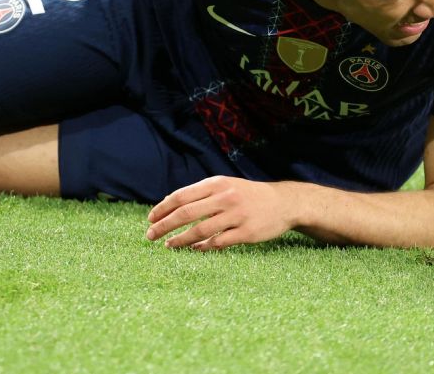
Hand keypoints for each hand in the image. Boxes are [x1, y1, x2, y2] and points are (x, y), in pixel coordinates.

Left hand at [146, 176, 294, 250]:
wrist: (283, 203)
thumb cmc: (246, 195)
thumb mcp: (224, 185)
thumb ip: (199, 194)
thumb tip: (167, 204)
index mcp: (216, 183)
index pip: (181, 196)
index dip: (163, 209)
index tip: (150, 219)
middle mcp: (225, 197)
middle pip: (186, 213)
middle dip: (164, 225)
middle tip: (150, 236)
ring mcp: (236, 216)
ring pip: (199, 231)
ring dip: (180, 240)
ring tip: (168, 245)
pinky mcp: (246, 233)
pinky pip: (217, 243)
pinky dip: (202, 247)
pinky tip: (193, 249)